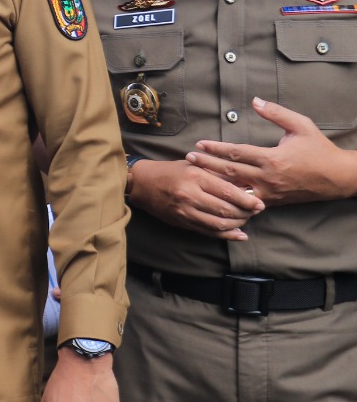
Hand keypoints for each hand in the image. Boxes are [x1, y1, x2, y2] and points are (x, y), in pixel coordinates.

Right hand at [128, 158, 261, 240]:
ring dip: (237, 224)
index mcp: (195, 178)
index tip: (259, 202)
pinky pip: (208, 232)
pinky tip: (238, 234)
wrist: (142, 184)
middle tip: (256, 211)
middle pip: (226, 210)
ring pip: (219, 224)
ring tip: (246, 219)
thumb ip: (217, 174)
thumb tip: (244, 184)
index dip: (247, 200)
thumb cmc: (171, 171)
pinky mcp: (182, 222)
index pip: (228, 192)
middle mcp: (190, 196)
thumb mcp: (194, 165)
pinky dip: (226, 235)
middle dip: (246, 213)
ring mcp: (185, 211)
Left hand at [188, 97, 356, 206]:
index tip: (199, 143)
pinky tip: (215, 194)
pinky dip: (229, 197)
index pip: (236, 153)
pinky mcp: (272, 202)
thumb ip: (277, 113)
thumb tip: (255, 101)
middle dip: (206, 164)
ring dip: (213, 182)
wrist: (338, 177)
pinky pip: (245, 201)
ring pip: (235, 189)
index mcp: (272, 159)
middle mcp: (268, 178)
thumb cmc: (319, 149)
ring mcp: (269, 193)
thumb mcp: (301, 125)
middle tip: (188, 158)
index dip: (216, 148)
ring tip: (195, 175)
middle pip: (230, 171)